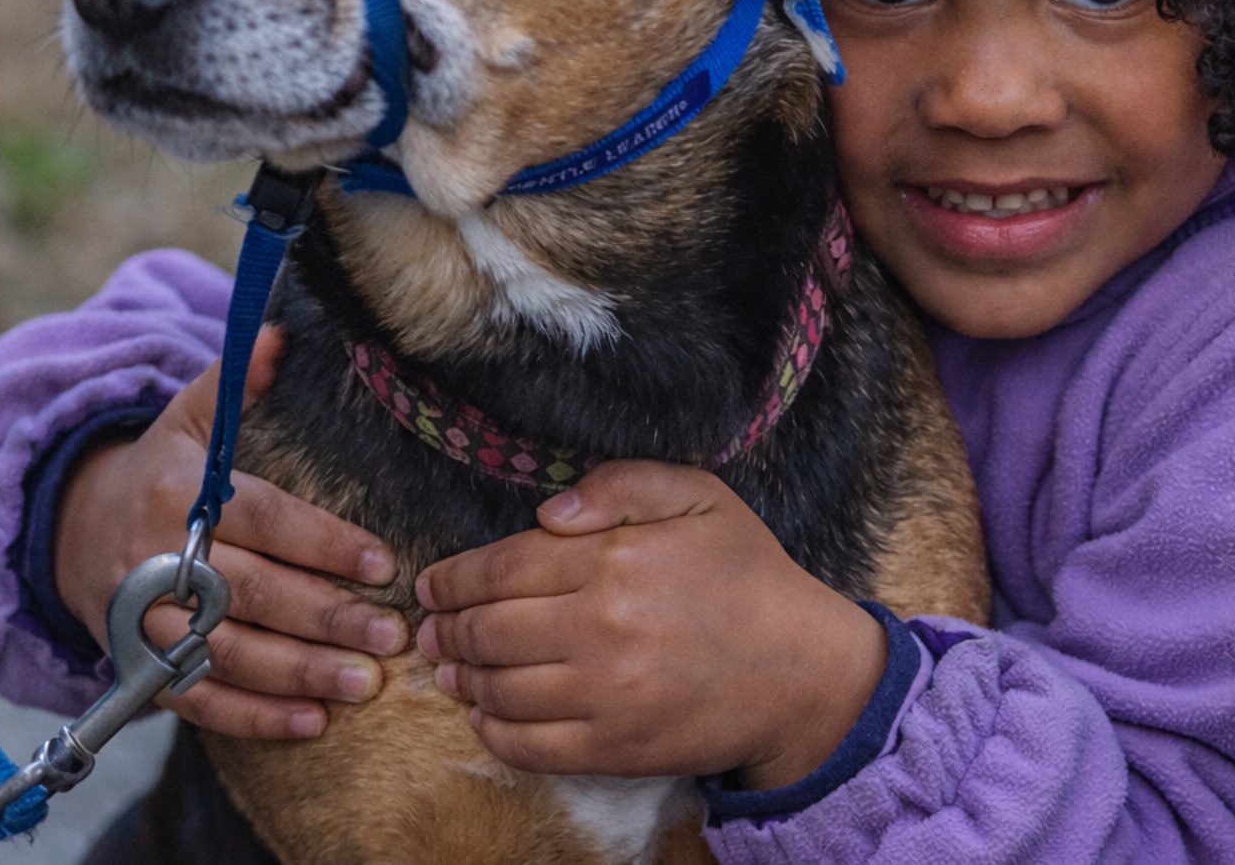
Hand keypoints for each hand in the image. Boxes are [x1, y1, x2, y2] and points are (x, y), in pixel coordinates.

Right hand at [55, 327, 407, 738]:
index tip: (384, 565)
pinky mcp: (138, 665)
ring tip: (365, 684)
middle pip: (252, 595)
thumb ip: (235, 380)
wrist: (69, 530)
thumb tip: (282, 333)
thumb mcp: (188, 417)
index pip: (264, 520)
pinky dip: (253, 717)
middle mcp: (158, 558)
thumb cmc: (157, 470)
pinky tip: (310, 723)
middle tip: (392, 637)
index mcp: (179, 492)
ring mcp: (144, 619)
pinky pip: (198, 699)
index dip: (324, 544)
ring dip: (299, 674)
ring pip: (229, 654)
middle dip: (326, 618)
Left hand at [413, 461, 885, 786]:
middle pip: (489, 630)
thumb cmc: (748, 576)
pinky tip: (484, 713)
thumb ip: (621, 485)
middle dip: (447, 627)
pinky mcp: (615, 749)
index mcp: (617, 560)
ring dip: (461, 677)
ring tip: (451, 666)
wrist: (803, 671)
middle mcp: (603, 628)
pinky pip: (527, 746)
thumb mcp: (700, 497)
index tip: (432, 584)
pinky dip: (491, 730)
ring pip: (499, 689)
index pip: (503, 568)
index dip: (454, 578)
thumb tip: (545, 512)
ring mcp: (606, 696)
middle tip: (432, 626)